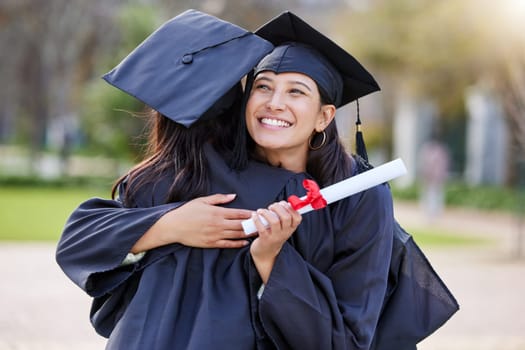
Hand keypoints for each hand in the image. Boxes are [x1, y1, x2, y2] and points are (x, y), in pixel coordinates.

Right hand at [131, 194, 253, 251]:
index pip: (238, 213)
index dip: (250, 213)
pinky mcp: (211, 243)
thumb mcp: (202, 200)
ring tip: (258, 232)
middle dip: (253, 224)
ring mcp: (215, 235)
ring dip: (248, 234)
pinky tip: (244, 242)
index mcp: (217, 212)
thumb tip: (234, 196)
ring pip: (236, 235)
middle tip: (263, 223)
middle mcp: (218, 224)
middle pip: (240, 225)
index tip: (259, 213)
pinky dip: (237, 244)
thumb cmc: (188, 211)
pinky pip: (227, 244)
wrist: (174, 226)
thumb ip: (219, 198)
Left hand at [250, 201, 301, 282]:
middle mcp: (285, 233)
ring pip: (274, 221)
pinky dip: (257, 219)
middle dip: (277, 208)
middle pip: (286, 217)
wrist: (266, 253)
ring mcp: (275, 237)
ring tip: (261, 211)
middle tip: (271, 207)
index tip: (282, 204)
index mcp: (291, 228)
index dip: (290, 207)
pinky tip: (254, 216)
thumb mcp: (283, 228)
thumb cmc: (274, 235)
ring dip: (267, 213)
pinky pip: (262, 228)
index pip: (297, 217)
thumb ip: (284, 216)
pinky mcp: (265, 240)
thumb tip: (284, 203)